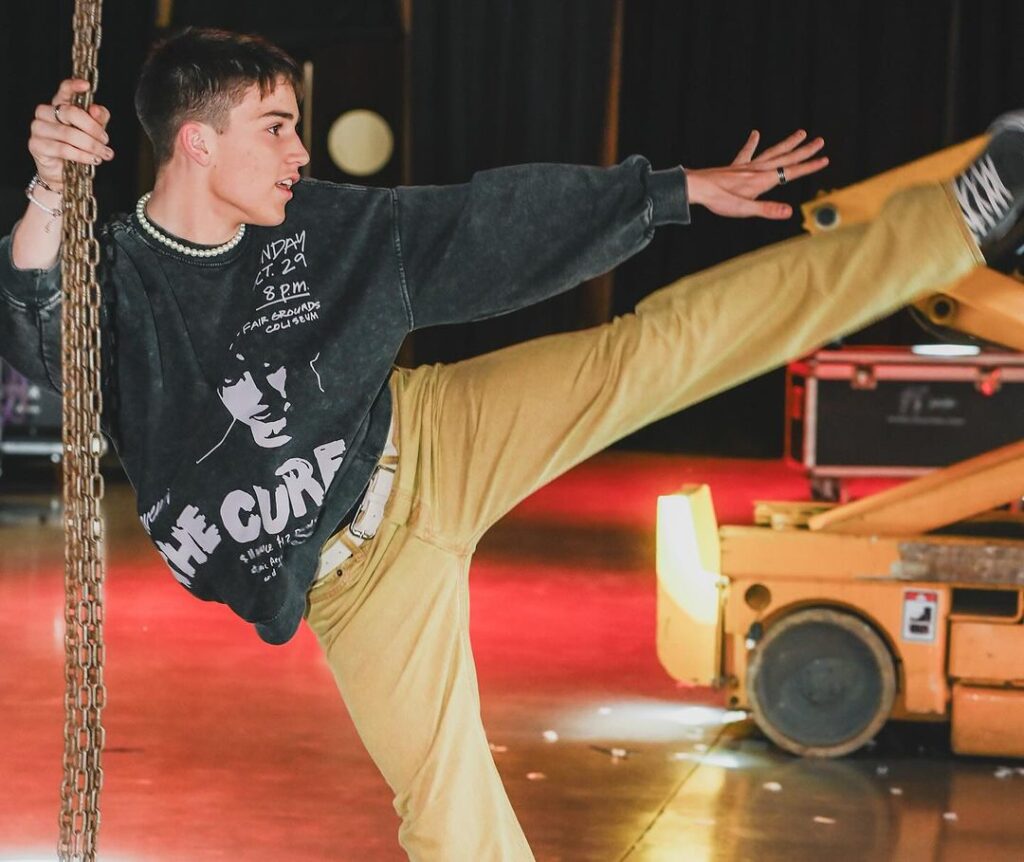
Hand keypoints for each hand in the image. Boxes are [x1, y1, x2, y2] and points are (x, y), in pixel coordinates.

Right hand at [29, 78, 112, 188]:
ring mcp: (38, 128)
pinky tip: (93, 159)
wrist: (64, 174)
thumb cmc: (78, 148)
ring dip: (91, 145)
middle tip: (105, 140)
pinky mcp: (36, 145)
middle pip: (71, 113)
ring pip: (68, 133)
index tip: (86, 86)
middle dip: (93, 128)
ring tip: (103, 153)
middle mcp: (45, 113)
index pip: (64, 91)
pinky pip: (63, 149)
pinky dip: (82, 155)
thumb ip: (98, 119)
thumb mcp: (93, 132)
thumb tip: (96, 109)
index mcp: (59, 105)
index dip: (73, 86)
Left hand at [685, 129, 827, 219]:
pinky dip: (752, 143)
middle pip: (785, 157)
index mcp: (762, 180)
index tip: (825, 159)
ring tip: (800, 133)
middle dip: (804, 150)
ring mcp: (746, 166)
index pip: (791, 171)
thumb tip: (789, 212)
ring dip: (787, 143)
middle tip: (820, 141)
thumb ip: (767, 210)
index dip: (809, 166)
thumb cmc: (718, 199)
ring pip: (772, 151)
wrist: (696, 187)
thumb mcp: (744, 209)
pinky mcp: (735, 166)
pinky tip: (755, 134)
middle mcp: (757, 169)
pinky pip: (747, 152)